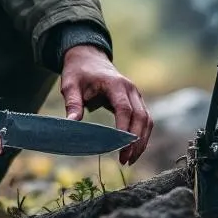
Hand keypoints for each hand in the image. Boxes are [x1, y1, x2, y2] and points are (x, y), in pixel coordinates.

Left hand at [60, 45, 153, 164]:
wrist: (89, 57)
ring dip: (142, 141)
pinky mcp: (136, 101)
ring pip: (147, 120)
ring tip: (130, 159)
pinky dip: (142, 135)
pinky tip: (134, 149)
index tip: (120, 148)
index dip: (124, 129)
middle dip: (136, 141)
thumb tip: (72, 123)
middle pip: (141, 117)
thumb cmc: (79, 72)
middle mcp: (130, 89)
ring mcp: (135, 94)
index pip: (124, 109)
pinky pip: (145, 119)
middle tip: (125, 160)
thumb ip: (72, 103)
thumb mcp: (70, 84)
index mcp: (114, 84)